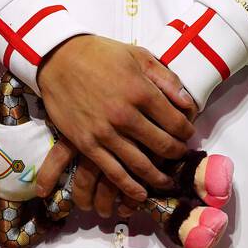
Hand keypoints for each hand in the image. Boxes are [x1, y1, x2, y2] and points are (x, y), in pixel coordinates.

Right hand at [32, 36, 196, 203]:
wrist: (59, 59)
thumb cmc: (101, 55)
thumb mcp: (138, 55)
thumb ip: (166, 78)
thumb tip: (188, 104)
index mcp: (141, 91)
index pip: (176, 122)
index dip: (187, 132)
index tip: (188, 135)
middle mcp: (125, 115)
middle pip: (162, 145)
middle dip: (176, 154)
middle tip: (179, 156)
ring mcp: (105, 132)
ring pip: (140, 164)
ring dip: (158, 176)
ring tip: (166, 181)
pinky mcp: (87, 144)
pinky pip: (112, 172)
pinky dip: (129, 186)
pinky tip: (140, 193)